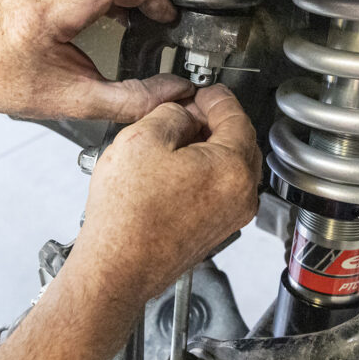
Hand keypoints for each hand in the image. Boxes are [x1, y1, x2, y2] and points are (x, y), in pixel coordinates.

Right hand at [76, 85, 261, 300]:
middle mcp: (241, 195)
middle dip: (214, 121)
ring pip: (229, 167)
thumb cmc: (127, 216)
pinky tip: (172, 169)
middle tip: (187, 111)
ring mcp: (231, 217)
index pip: (236, 115)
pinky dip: (203, 171)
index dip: (215, 96)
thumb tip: (182, 113)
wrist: (117, 267)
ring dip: (208, 147)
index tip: (203, 91)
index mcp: (232, 168)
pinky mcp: (216, 231)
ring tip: (173, 139)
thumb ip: (171, 112)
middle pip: (239, 141)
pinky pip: (219, 189)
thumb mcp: (143, 138)